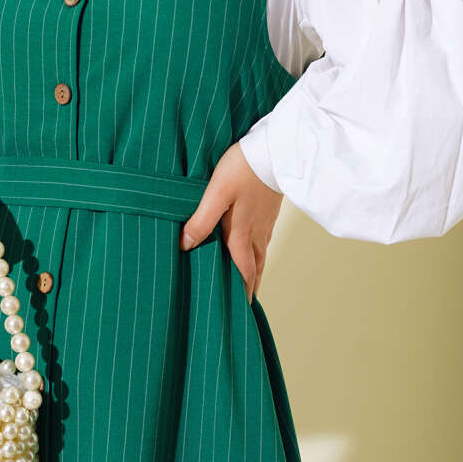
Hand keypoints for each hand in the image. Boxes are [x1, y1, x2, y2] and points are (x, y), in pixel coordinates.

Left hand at [179, 142, 283, 303]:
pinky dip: (257, 256)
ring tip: (248, 286)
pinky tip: (252, 252)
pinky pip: (263, 242)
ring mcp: (265, 224)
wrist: (277, 148)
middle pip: (254, 270)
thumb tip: (185, 245)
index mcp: (243, 234)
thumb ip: (201, 220)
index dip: (240, 293)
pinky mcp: (269, 212)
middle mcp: (257, 234)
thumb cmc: (244, 168)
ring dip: (253, 274)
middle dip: (248, 289)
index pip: (242, 273)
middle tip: (242, 308)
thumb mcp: (217, 193)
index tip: (238, 313)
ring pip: (260, 257)